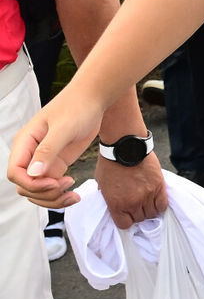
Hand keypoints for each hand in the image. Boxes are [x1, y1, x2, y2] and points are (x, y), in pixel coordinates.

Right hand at [7, 89, 104, 209]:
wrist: (93, 99)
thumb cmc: (77, 106)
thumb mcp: (64, 127)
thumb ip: (48, 149)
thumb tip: (34, 173)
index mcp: (25, 142)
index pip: (15, 173)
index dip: (31, 184)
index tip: (54, 182)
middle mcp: (30, 154)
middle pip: (25, 186)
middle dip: (44, 193)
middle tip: (67, 186)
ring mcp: (43, 161)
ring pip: (37, 191)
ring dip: (53, 199)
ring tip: (73, 195)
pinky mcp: (56, 165)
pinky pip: (51, 187)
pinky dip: (60, 195)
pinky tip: (74, 194)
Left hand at [95, 153, 167, 228]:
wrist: (125, 146)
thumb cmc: (110, 162)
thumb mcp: (101, 183)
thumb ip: (108, 196)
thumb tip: (113, 203)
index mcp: (116, 204)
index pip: (124, 224)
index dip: (126, 220)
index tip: (127, 214)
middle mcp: (132, 203)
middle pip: (140, 219)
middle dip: (138, 214)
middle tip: (137, 205)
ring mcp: (147, 195)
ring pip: (152, 213)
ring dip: (149, 209)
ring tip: (148, 202)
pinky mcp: (158, 185)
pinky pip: (163, 204)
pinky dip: (160, 204)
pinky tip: (156, 199)